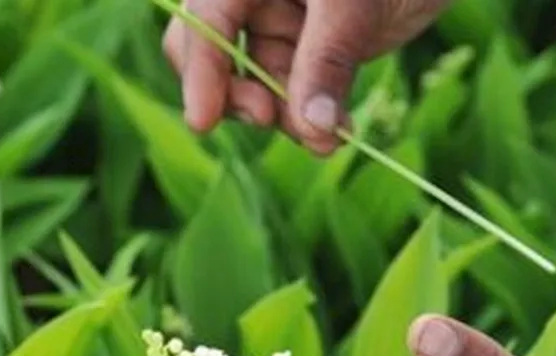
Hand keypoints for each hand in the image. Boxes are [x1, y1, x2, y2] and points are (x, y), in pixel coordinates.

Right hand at [162, 0, 451, 153]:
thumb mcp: (356, 6)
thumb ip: (327, 62)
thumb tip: (310, 128)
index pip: (206, 18)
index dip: (200, 70)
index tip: (202, 121)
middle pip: (215, 55)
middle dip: (239, 96)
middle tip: (270, 119)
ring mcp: (282, 23)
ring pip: (260, 85)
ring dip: (288, 119)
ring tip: (328, 141)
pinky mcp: (312, 50)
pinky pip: (297, 94)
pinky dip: (313, 118)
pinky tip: (338, 133)